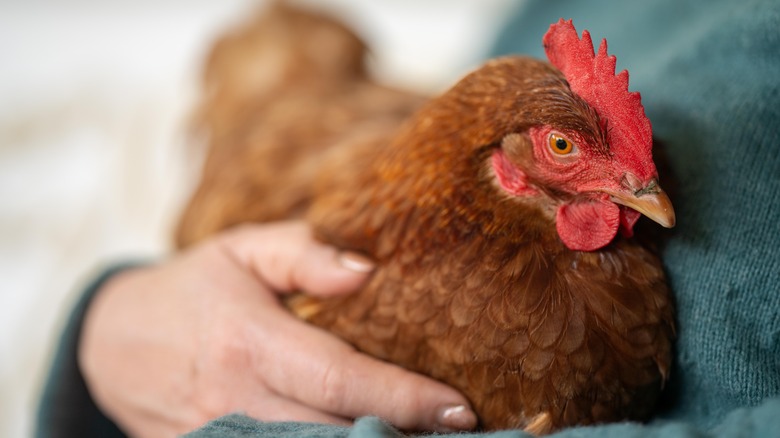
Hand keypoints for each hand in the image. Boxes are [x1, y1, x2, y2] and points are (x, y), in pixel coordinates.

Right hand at [79, 221, 476, 436]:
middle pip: (332, 432)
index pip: (340, 378)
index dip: (403, 398)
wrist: (112, 340)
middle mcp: (236, 397)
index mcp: (250, 340)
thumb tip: (366, 271)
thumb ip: (304, 254)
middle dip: (398, 436)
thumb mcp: (243, 250)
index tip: (457, 409)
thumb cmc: (193, 287)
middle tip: (457, 433)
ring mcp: (217, 436)